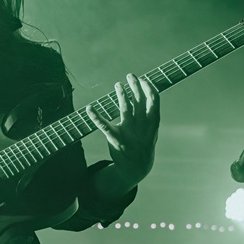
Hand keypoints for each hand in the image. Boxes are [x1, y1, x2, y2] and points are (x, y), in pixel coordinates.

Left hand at [86, 73, 158, 187]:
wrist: (136, 168)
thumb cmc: (143, 144)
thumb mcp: (151, 129)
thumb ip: (148, 112)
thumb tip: (144, 91)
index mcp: (153, 123)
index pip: (154, 100)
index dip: (148, 87)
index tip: (143, 79)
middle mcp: (141, 126)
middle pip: (138, 101)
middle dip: (134, 86)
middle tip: (129, 75)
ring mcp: (128, 132)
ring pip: (124, 109)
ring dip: (121, 94)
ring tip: (118, 84)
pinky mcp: (115, 139)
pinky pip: (104, 126)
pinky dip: (95, 116)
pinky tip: (89, 108)